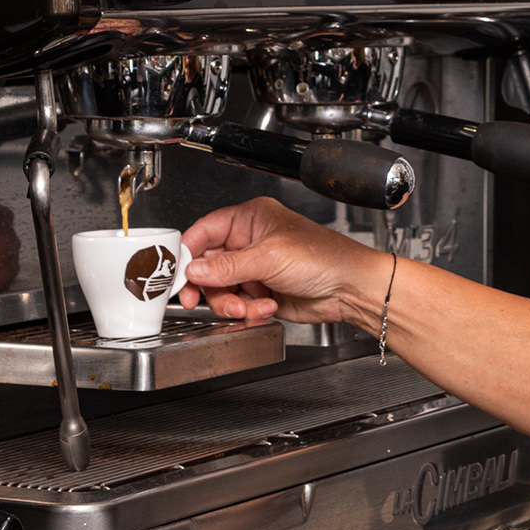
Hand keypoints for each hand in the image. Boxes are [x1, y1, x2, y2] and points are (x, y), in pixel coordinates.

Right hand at [179, 197, 376, 323]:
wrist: (351, 289)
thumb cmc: (326, 258)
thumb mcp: (271, 257)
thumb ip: (228, 266)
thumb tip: (195, 270)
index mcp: (250, 219)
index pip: (203, 232)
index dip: (188, 254)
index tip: (177, 275)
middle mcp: (249, 242)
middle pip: (207, 266)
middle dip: (210, 287)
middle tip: (200, 300)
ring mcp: (255, 268)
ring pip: (220, 290)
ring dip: (231, 303)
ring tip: (250, 305)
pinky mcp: (261, 292)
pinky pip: (238, 304)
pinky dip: (248, 310)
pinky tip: (268, 306)